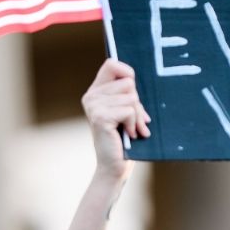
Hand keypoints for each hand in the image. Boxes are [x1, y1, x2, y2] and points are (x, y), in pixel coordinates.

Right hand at [81, 59, 150, 180]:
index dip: (127, 72)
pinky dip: (134, 123)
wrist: (114, 166)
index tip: (134, 92)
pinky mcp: (100, 117)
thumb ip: (127, 94)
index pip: (111, 64)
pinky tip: (128, 134)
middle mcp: (91, 96)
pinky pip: (129, 110)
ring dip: (137, 116)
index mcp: (96, 92)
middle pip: (128, 82)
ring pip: (131, 97)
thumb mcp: (126, 111)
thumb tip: (135, 78)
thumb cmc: (124, 139)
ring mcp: (94, 106)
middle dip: (138, 103)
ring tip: (132, 129)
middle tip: (136, 121)